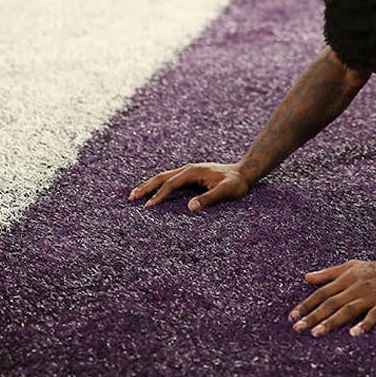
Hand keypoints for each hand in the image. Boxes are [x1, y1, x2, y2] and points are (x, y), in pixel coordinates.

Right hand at [127, 162, 249, 211]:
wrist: (244, 172)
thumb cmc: (236, 183)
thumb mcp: (226, 191)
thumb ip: (209, 198)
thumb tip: (190, 207)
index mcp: (193, 171)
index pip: (171, 184)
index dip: (159, 195)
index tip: (148, 207)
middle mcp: (188, 169)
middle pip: (161, 177)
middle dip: (146, 187)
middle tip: (131, 198)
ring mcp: (188, 171)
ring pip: (164, 177)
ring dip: (149, 185)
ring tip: (135, 195)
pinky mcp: (190, 176)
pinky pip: (170, 180)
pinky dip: (158, 185)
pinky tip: (153, 193)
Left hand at [289, 258, 375, 337]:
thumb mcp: (352, 266)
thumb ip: (329, 273)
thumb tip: (306, 277)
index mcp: (346, 278)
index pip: (322, 292)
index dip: (306, 304)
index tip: (292, 317)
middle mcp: (356, 287)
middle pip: (331, 302)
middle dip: (313, 315)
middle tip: (298, 328)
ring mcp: (371, 296)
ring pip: (348, 309)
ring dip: (332, 321)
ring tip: (317, 333)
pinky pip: (374, 315)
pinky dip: (365, 324)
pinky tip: (355, 334)